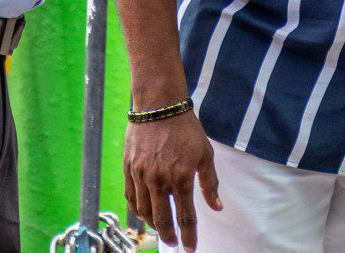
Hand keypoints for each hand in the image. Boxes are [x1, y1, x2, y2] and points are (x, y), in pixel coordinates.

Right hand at [123, 111, 219, 252]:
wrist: (159, 105)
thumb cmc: (186, 128)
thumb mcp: (205, 154)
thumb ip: (210, 183)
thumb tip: (216, 207)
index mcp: (181, 177)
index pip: (185, 217)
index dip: (189, 236)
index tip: (190, 248)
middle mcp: (159, 179)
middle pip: (162, 219)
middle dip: (168, 236)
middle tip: (174, 243)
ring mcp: (141, 174)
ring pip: (143, 211)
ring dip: (153, 224)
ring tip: (161, 228)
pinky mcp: (129, 168)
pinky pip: (131, 197)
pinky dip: (137, 209)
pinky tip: (145, 212)